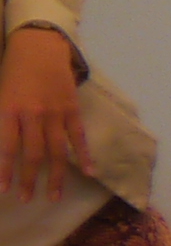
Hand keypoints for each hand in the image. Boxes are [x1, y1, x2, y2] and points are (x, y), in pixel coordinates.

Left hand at [0, 27, 87, 205]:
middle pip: (33, 154)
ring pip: (56, 150)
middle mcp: (33, 114)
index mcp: (9, 110)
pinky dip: (83, 155)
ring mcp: (55, 113)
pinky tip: (88, 172)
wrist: (39, 46)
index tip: (4, 190)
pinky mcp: (72, 109)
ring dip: (55, 176)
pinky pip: (78, 137)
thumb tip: (1, 148)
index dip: (5, 171)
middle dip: (30, 179)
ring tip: (54, 196)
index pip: (6, 147)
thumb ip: (1, 122)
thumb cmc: (12, 71)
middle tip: (27, 199)